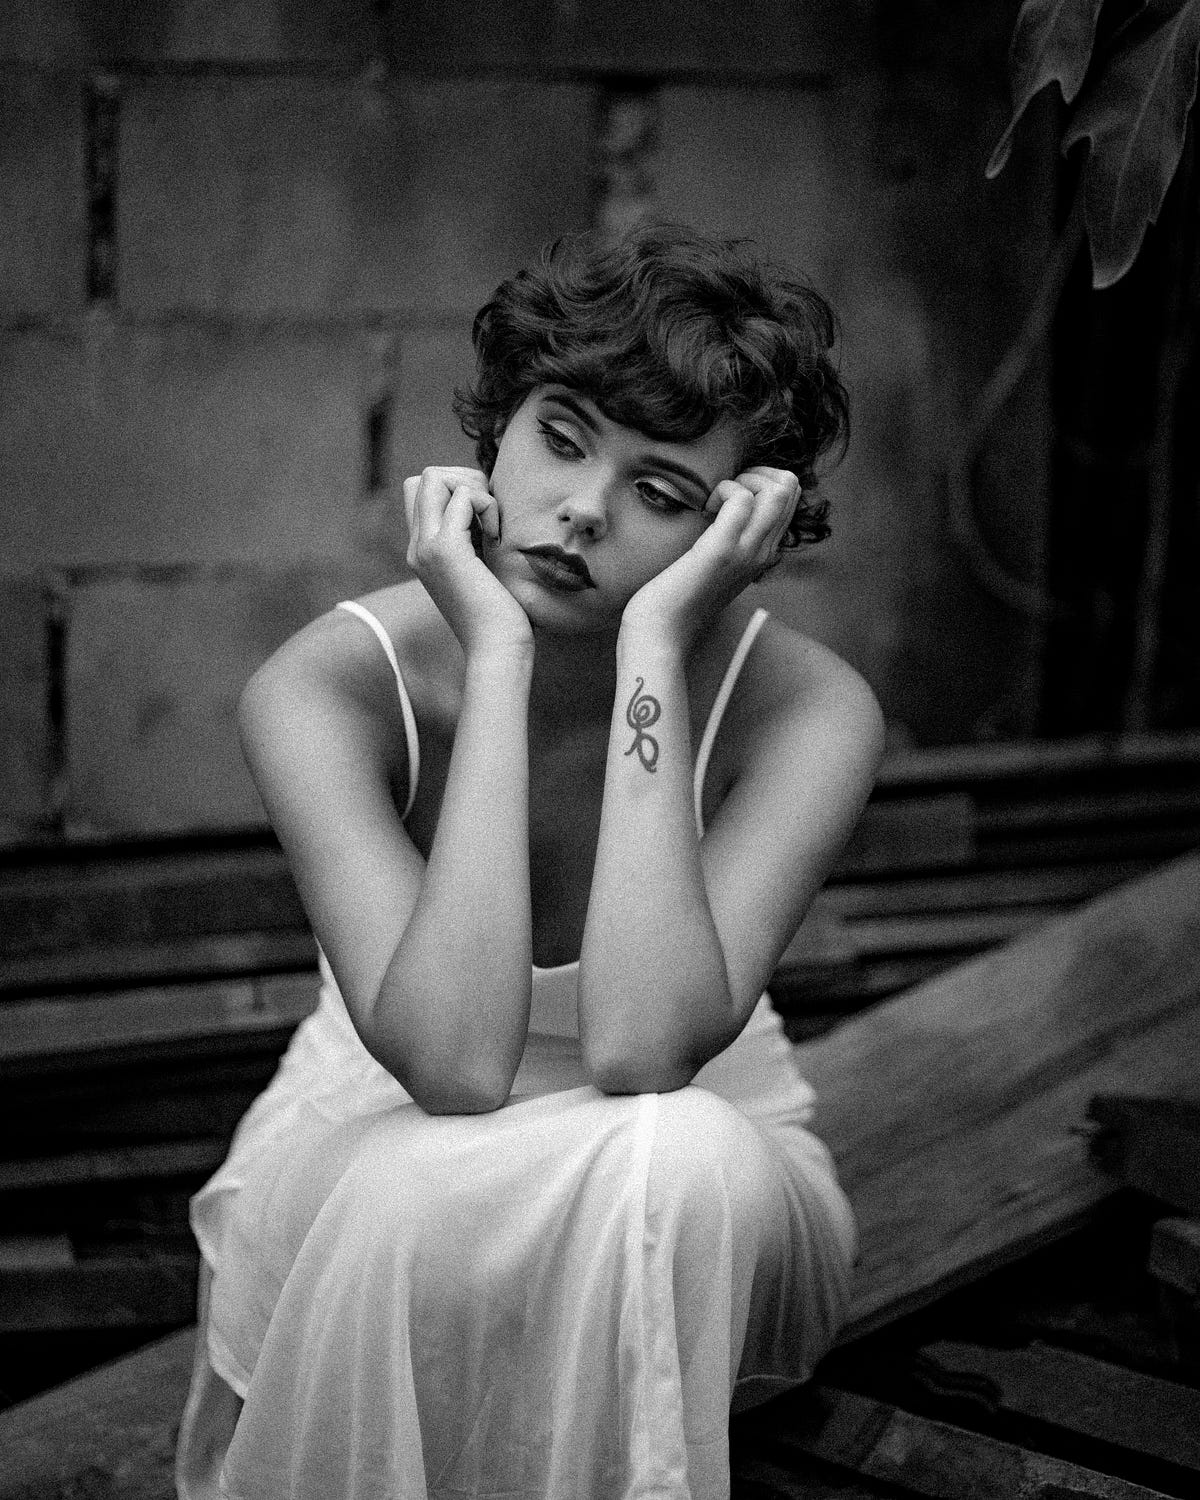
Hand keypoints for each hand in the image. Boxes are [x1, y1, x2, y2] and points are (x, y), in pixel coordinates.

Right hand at [404, 467, 531, 656]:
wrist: (495, 651)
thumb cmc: (499, 618)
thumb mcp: (482, 572)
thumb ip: (474, 543)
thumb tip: (488, 510)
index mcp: (422, 552)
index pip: (419, 493)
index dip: (454, 489)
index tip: (482, 518)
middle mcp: (417, 547)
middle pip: (422, 478)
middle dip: (462, 480)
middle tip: (489, 514)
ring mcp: (427, 547)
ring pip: (433, 476)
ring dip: (473, 488)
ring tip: (492, 525)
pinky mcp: (446, 550)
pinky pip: (463, 495)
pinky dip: (487, 504)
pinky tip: (497, 537)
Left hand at [620, 467, 800, 647]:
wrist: (662, 633)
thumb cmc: (678, 598)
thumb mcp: (715, 567)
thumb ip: (728, 543)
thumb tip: (722, 512)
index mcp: (765, 553)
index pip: (790, 497)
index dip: (761, 480)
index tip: (729, 495)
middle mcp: (764, 551)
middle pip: (790, 486)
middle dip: (756, 473)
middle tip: (723, 493)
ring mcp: (747, 551)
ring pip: (779, 489)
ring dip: (743, 479)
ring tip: (716, 501)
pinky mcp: (722, 550)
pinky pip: (742, 499)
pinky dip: (723, 490)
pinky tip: (704, 509)